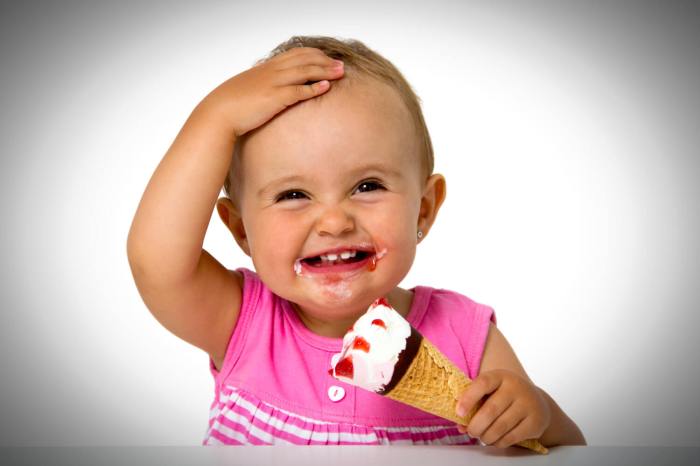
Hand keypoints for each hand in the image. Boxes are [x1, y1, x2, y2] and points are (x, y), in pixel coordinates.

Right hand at [198, 47, 344, 136]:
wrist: (218, 113)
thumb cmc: (231, 106)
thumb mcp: (248, 90)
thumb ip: (261, 87)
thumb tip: (269, 93)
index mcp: (266, 68)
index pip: (295, 54)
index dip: (313, 55)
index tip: (326, 59)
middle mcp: (272, 72)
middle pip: (304, 59)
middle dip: (325, 61)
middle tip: (340, 65)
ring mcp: (273, 83)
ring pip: (305, 71)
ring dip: (325, 71)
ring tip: (340, 72)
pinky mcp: (275, 98)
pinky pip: (299, 90)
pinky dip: (314, 87)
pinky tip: (326, 87)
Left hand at [456, 369, 550, 448]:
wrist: (536, 402)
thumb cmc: (505, 397)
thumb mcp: (491, 393)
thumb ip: (474, 405)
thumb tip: (460, 426)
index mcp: (500, 376)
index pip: (483, 383)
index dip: (468, 398)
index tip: (459, 413)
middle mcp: (516, 387)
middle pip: (491, 410)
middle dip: (476, 425)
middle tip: (471, 431)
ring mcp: (527, 404)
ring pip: (501, 426)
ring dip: (487, 436)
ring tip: (482, 437)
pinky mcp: (535, 421)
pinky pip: (512, 437)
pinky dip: (499, 442)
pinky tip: (495, 440)